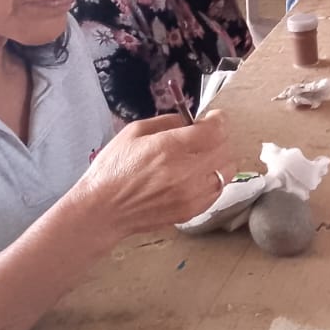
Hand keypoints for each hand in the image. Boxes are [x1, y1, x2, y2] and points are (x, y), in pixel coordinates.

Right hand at [75, 110, 234, 237]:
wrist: (102, 210)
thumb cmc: (113, 168)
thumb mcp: (134, 132)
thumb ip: (167, 122)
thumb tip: (190, 121)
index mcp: (170, 147)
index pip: (215, 130)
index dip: (219, 120)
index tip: (213, 118)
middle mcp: (186, 171)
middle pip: (225, 148)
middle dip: (218, 138)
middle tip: (204, 137)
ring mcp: (191, 194)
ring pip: (226, 171)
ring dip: (219, 159)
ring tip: (201, 158)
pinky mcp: (191, 211)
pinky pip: (218, 190)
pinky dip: (213, 180)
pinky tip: (196, 176)